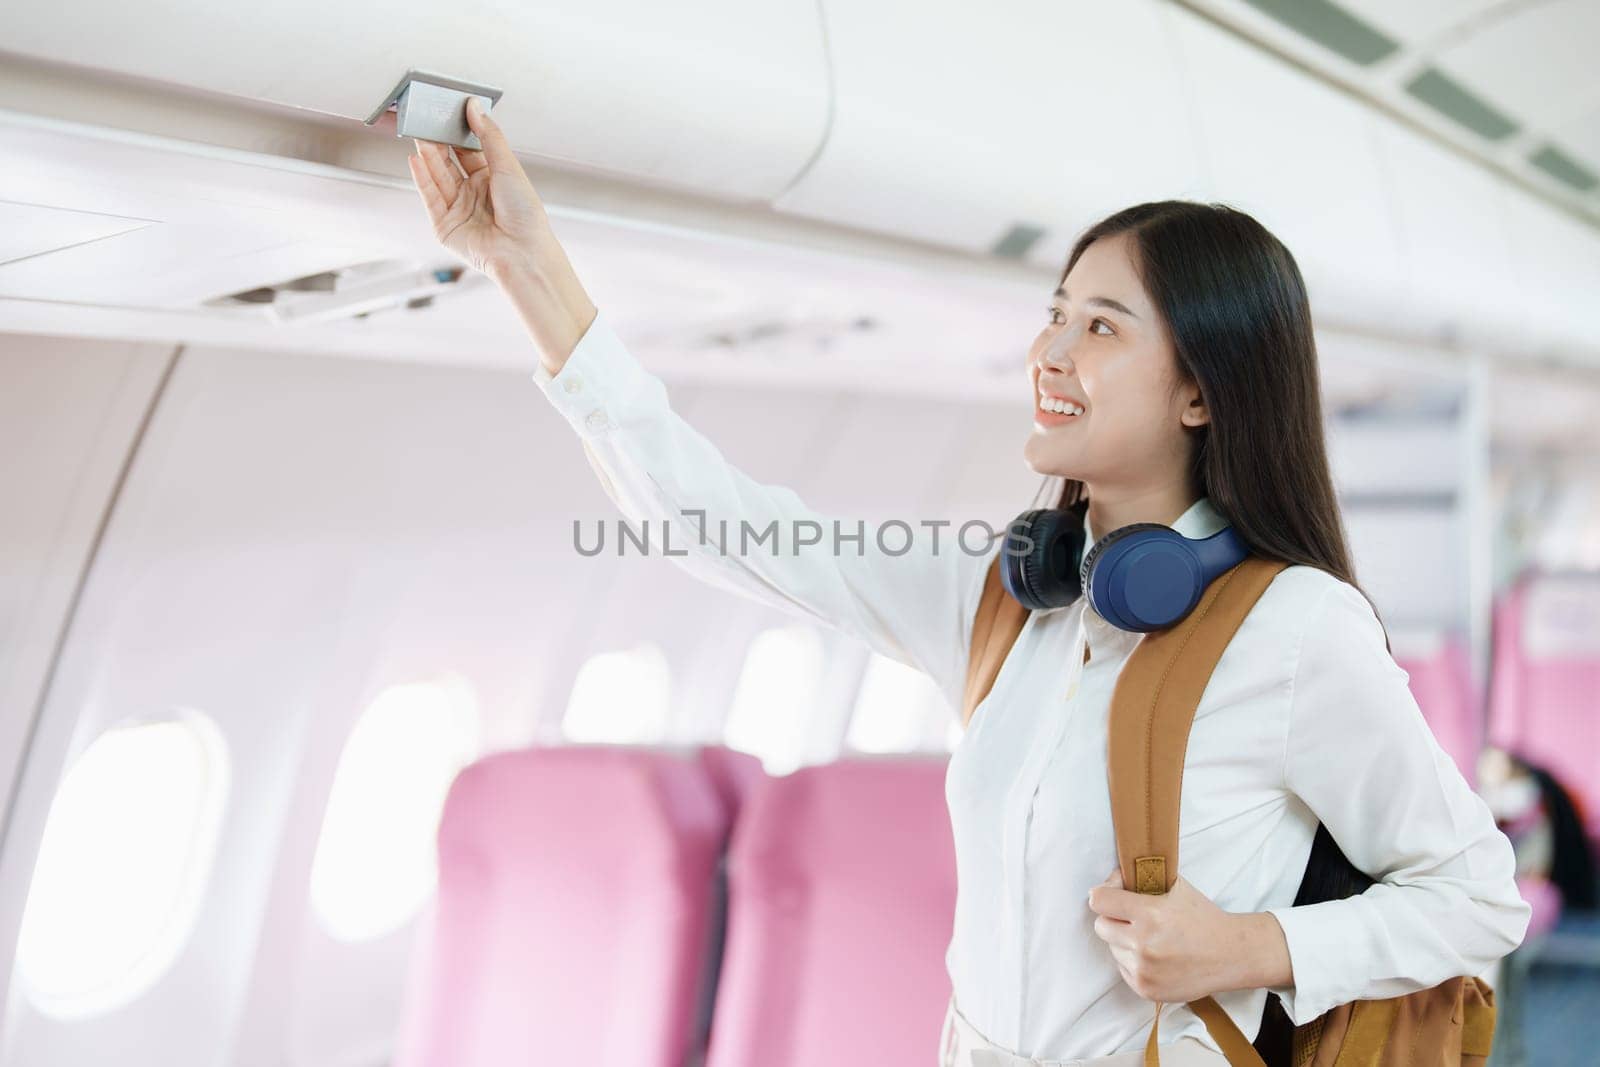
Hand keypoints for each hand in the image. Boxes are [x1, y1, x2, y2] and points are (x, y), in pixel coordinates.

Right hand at [407, 97, 550, 278]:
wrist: (523, 252)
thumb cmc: (525, 215)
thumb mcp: (508, 166)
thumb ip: (488, 136)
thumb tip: (474, 107)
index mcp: (492, 180)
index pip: (468, 150)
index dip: (457, 132)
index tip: (447, 112)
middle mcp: (474, 194)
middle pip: (449, 162)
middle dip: (437, 142)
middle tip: (426, 119)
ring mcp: (458, 210)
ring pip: (438, 178)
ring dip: (428, 156)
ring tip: (418, 133)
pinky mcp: (445, 227)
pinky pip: (431, 198)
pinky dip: (422, 179)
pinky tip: (415, 160)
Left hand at [1087, 866, 1268, 1003]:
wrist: (1230, 954)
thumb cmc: (1203, 917)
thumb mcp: (1175, 887)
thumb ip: (1141, 879)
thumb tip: (1112, 879)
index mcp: (1150, 914)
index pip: (1098, 901)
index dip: (1105, 894)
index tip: (1113, 895)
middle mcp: (1143, 944)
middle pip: (1101, 926)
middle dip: (1113, 918)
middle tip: (1134, 917)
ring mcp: (1144, 970)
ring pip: (1112, 948)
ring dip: (1124, 942)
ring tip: (1152, 939)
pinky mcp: (1146, 989)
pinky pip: (1122, 969)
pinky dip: (1133, 962)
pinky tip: (1156, 956)